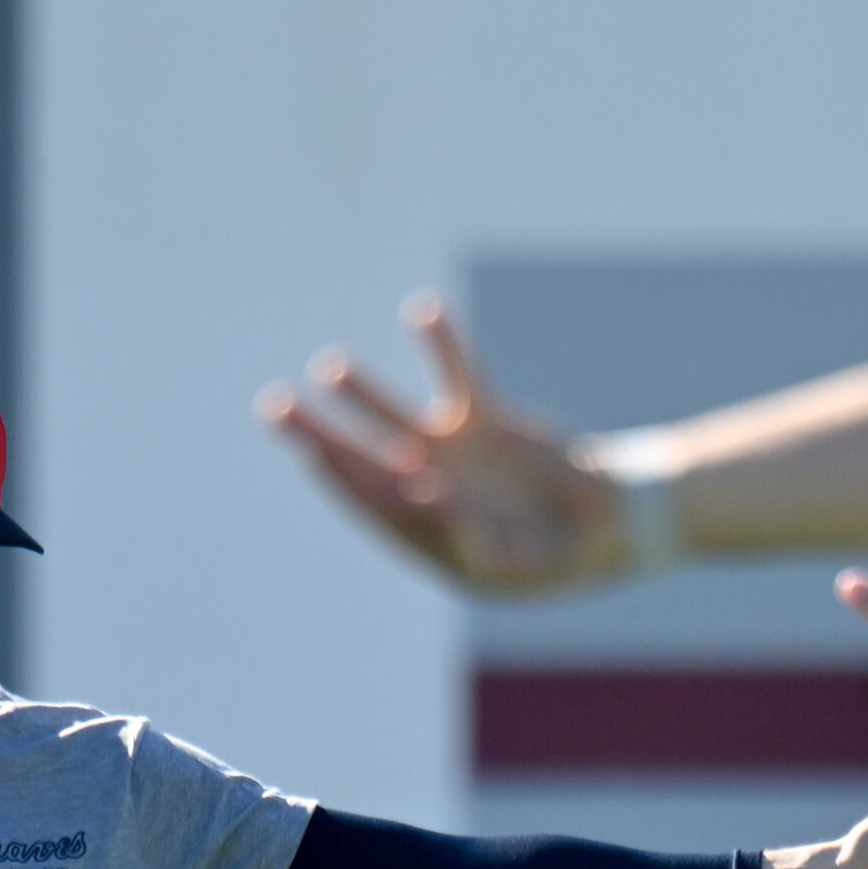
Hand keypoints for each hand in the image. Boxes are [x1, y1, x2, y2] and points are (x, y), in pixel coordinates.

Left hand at [259, 294, 630, 593]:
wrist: (594, 528)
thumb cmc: (552, 557)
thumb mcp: (520, 558)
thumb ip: (480, 537)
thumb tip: (436, 504)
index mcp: (422, 531)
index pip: (370, 501)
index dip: (343, 480)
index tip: (317, 457)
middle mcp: (424, 488)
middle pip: (359, 457)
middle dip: (318, 434)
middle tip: (273, 409)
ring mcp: (450, 452)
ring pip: (394, 415)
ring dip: (361, 392)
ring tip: (329, 368)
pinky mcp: (482, 420)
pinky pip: (460, 374)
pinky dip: (443, 344)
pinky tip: (423, 310)